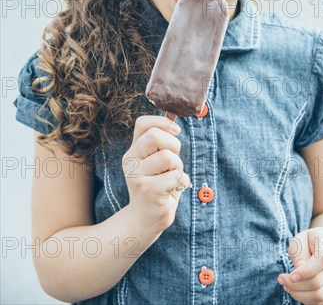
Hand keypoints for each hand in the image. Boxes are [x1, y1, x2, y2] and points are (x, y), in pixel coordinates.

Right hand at [122, 115, 191, 235]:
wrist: (145, 220)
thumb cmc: (157, 186)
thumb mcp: (157, 160)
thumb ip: (161, 141)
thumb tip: (172, 113)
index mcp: (133, 150)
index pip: (143, 123)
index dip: (162, 122)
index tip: (176, 132)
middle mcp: (130, 160)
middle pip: (155, 136)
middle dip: (174, 145)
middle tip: (174, 162)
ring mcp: (136, 176)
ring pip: (168, 156)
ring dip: (178, 167)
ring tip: (172, 178)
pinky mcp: (147, 191)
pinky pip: (174, 176)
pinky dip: (180, 182)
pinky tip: (172, 190)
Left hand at [277, 227, 322, 303]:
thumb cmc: (312, 241)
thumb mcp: (301, 239)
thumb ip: (299, 252)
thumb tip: (299, 268)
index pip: (322, 261)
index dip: (304, 272)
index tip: (289, 276)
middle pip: (318, 282)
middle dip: (296, 285)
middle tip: (282, 280)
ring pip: (321, 296)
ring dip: (300, 295)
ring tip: (287, 287)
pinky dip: (307, 300)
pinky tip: (297, 291)